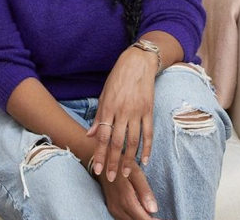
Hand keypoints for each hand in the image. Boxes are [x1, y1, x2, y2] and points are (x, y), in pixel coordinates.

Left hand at [86, 47, 156, 181]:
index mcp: (108, 108)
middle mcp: (122, 111)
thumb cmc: (117, 78)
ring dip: (129, 159)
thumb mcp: (103, 94)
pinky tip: (145, 161)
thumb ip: (98, 116)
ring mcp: (137, 111)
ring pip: (133, 141)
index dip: (100, 154)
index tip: (98, 169)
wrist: (138, 62)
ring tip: (125, 173)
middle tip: (111, 178)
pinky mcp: (149, 110)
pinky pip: (149, 133)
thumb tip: (90, 135)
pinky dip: (147, 148)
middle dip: (113, 162)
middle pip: (117, 142)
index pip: (103, 136)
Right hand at [94, 159, 161, 219]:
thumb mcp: (136, 173)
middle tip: (161, 218)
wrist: (103, 163)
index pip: (142, 218)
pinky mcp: (112, 209)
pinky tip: (141, 216)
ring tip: (152, 217)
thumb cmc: (123, 166)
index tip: (163, 219)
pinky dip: (134, 219)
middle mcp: (118, 207)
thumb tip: (154, 210)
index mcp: (126, 198)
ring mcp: (113, 209)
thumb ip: (145, 192)